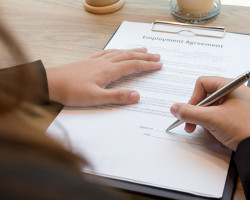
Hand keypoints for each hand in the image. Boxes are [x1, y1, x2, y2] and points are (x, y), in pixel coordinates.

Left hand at [46, 48, 161, 106]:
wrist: (51, 82)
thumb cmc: (72, 91)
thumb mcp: (96, 98)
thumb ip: (117, 97)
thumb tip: (137, 96)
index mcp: (108, 71)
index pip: (133, 66)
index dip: (147, 65)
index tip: (159, 64)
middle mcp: (105, 62)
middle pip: (129, 57)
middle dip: (144, 56)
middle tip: (157, 56)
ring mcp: (96, 60)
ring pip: (119, 53)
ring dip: (133, 51)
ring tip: (143, 49)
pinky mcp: (89, 61)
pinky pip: (107, 52)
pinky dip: (116, 51)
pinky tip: (117, 51)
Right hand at [170, 76, 249, 150]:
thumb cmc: (241, 129)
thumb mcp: (211, 119)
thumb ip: (189, 112)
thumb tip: (174, 108)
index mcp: (231, 86)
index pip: (203, 83)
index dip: (193, 98)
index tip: (188, 112)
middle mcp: (234, 93)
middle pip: (206, 96)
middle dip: (196, 112)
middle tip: (189, 125)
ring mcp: (237, 105)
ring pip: (211, 107)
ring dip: (203, 119)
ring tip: (205, 131)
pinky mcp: (237, 117)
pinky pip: (219, 115)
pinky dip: (212, 124)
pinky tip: (214, 133)